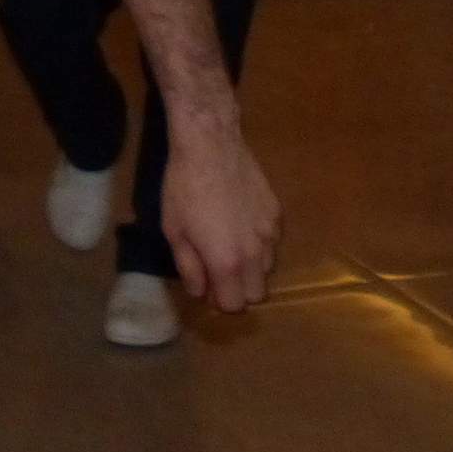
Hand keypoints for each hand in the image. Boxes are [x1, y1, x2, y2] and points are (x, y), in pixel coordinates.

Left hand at [160, 129, 279, 310]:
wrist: (210, 146)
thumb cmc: (184, 188)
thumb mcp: (175, 230)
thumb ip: (189, 267)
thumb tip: (200, 292)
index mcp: (227, 262)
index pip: (234, 306)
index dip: (219, 301)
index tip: (207, 286)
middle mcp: (256, 254)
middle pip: (257, 294)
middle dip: (238, 289)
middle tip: (217, 269)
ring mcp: (271, 233)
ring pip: (267, 269)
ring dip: (250, 267)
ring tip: (229, 243)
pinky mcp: (277, 213)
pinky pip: (273, 242)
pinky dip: (259, 243)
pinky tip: (240, 222)